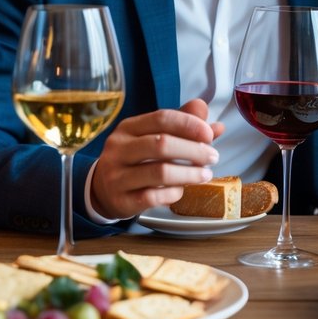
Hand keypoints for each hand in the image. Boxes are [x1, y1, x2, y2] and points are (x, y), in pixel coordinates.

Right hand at [88, 98, 224, 219]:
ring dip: (189, 174)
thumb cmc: (134, 159)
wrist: (101, 190)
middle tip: (213, 157)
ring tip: (205, 174)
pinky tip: (181, 191)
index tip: (209, 134)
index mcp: (128, 128)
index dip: (189, 124)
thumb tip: (217, 126)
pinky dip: (173, 193)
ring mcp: (117, 175)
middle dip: (193, 150)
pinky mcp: (120, 200)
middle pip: (161, 144)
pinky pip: (152, 197)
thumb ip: (183, 128)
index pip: (162, 118)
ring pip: (159, 172)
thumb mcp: (152, 137)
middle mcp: (119, 149)